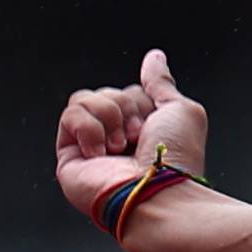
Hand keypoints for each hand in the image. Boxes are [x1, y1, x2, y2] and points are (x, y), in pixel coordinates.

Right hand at [54, 49, 209, 219]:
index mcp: (142, 132)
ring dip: (108, 116)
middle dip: (124, 107)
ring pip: (84, 99)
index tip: (152, 124)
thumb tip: (155, 58)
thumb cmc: (176, 162)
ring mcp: (91, 148)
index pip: (127, 93)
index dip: (140, 101)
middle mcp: (117, 140)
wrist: (158, 193)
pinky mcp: (70, 157)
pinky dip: (89, 128)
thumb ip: (161, 83)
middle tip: (137, 137)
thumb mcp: (181, 110)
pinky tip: (102, 153)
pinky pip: (69, 116)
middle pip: (105, 93)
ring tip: (121, 146)